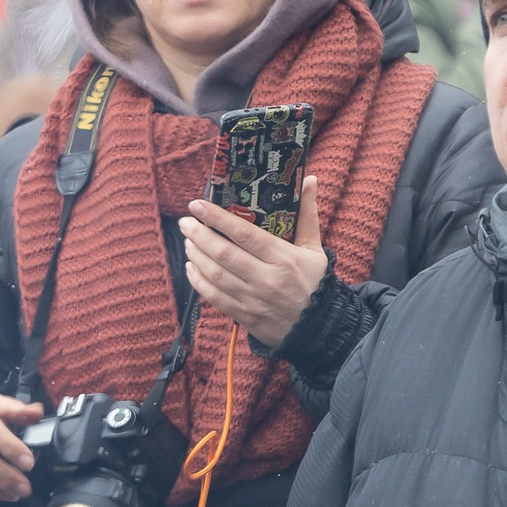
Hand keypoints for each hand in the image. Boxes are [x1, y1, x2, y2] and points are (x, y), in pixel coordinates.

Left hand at [180, 186, 328, 347]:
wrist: (320, 327)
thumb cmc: (315, 282)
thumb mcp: (314, 248)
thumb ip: (308, 214)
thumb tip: (310, 179)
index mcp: (283, 257)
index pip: (244, 234)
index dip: (217, 218)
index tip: (197, 205)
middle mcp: (267, 278)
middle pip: (224, 253)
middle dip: (199, 235)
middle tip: (185, 222)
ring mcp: (254, 299)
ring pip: (216, 275)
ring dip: (196, 255)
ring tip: (188, 240)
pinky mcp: (244, 316)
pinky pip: (214, 298)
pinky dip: (198, 281)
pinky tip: (191, 267)